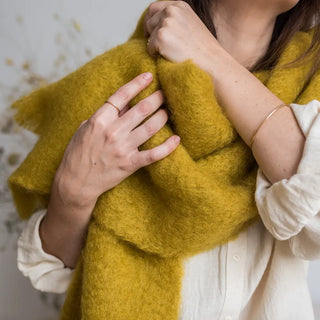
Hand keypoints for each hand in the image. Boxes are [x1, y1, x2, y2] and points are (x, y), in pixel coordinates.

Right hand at [52, 72, 179, 209]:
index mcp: (99, 120)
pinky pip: (153, 154)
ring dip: (163, 116)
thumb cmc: (77, 154)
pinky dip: (167, 147)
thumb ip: (102, 117)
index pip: (121, 96)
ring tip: (168, 111)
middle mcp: (113, 132)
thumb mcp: (84, 130)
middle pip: (141, 109)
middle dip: (156, 98)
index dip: (137, 84)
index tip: (149, 76)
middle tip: (165, 93)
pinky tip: (177, 140)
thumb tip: (121, 107)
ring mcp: (123, 148)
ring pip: (151, 127)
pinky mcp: (130, 164)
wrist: (76, 182)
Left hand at [143, 1, 220, 71]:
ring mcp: (166, 22)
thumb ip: (176, 20)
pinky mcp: (161, 36)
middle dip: (149, 32)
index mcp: (179, 5)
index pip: (155, 8)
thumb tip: (159, 25)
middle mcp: (171, 10)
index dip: (151, 20)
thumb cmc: (202, 48)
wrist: (209, 60)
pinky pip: (149, 47)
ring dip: (154, 44)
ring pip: (149, 34)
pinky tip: (169, 56)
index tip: (150, 31)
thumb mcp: (190, 24)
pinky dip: (156, 54)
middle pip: (149, 19)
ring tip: (169, 52)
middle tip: (154, 44)